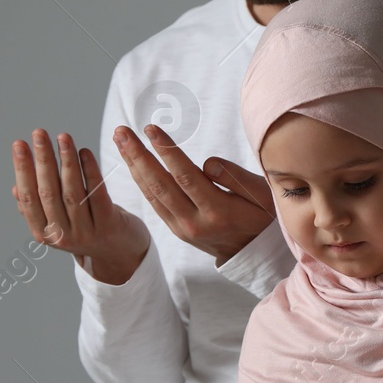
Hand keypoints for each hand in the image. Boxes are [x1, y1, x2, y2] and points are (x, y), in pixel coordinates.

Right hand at [11, 128, 149, 283]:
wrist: (121, 255)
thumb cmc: (86, 230)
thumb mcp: (58, 224)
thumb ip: (40, 209)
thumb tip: (17, 188)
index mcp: (44, 234)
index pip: (29, 198)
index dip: (23, 170)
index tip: (19, 144)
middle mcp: (62, 235)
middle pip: (49, 192)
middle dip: (42, 160)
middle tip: (39, 133)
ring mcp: (86, 232)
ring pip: (72, 191)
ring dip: (66, 161)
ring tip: (62, 137)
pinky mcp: (109, 224)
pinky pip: (97, 193)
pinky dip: (90, 171)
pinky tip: (84, 152)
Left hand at [113, 124, 274, 264]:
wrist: (254, 253)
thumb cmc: (262, 216)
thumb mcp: (262, 195)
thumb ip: (235, 176)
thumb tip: (206, 163)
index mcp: (219, 212)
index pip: (186, 177)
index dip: (166, 151)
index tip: (151, 129)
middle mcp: (195, 223)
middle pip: (160, 185)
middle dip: (138, 155)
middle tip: (121, 131)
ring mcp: (182, 229)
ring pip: (152, 194)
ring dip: (133, 165)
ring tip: (120, 139)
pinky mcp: (175, 229)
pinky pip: (153, 202)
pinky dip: (139, 180)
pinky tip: (131, 161)